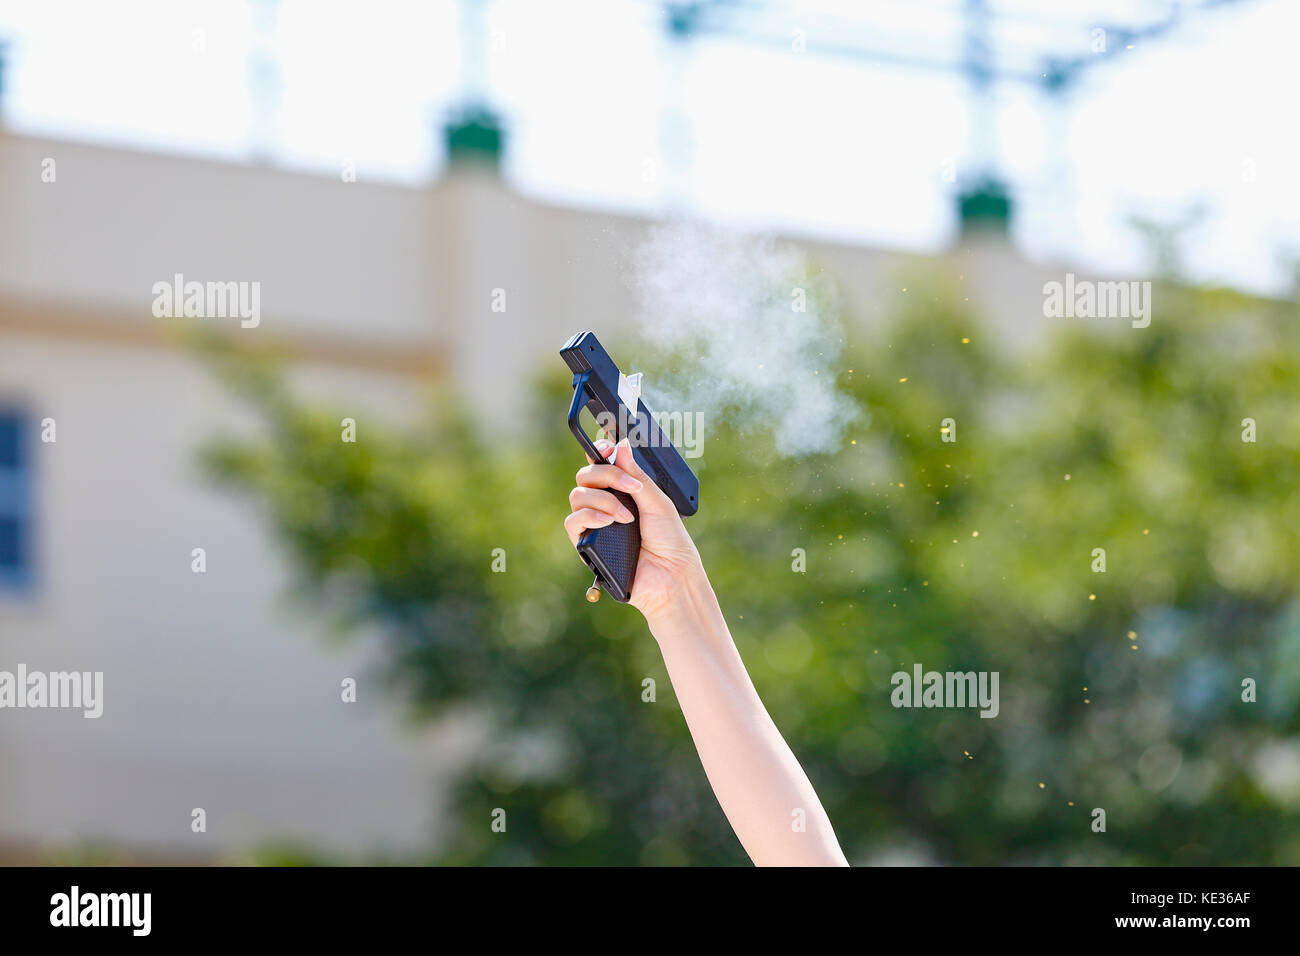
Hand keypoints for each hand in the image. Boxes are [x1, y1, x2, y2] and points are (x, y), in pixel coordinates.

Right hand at [563, 438, 702, 618]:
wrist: (672, 575)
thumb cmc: (671, 541)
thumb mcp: (657, 501)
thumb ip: (635, 474)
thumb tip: (620, 445)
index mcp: (623, 492)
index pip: (601, 465)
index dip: (600, 452)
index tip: (609, 448)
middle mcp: (605, 505)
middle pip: (586, 476)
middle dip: (607, 475)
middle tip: (632, 488)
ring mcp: (595, 524)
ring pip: (578, 496)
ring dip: (603, 499)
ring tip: (627, 516)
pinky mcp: (586, 545)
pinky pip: (572, 521)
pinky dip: (589, 516)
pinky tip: (609, 522)